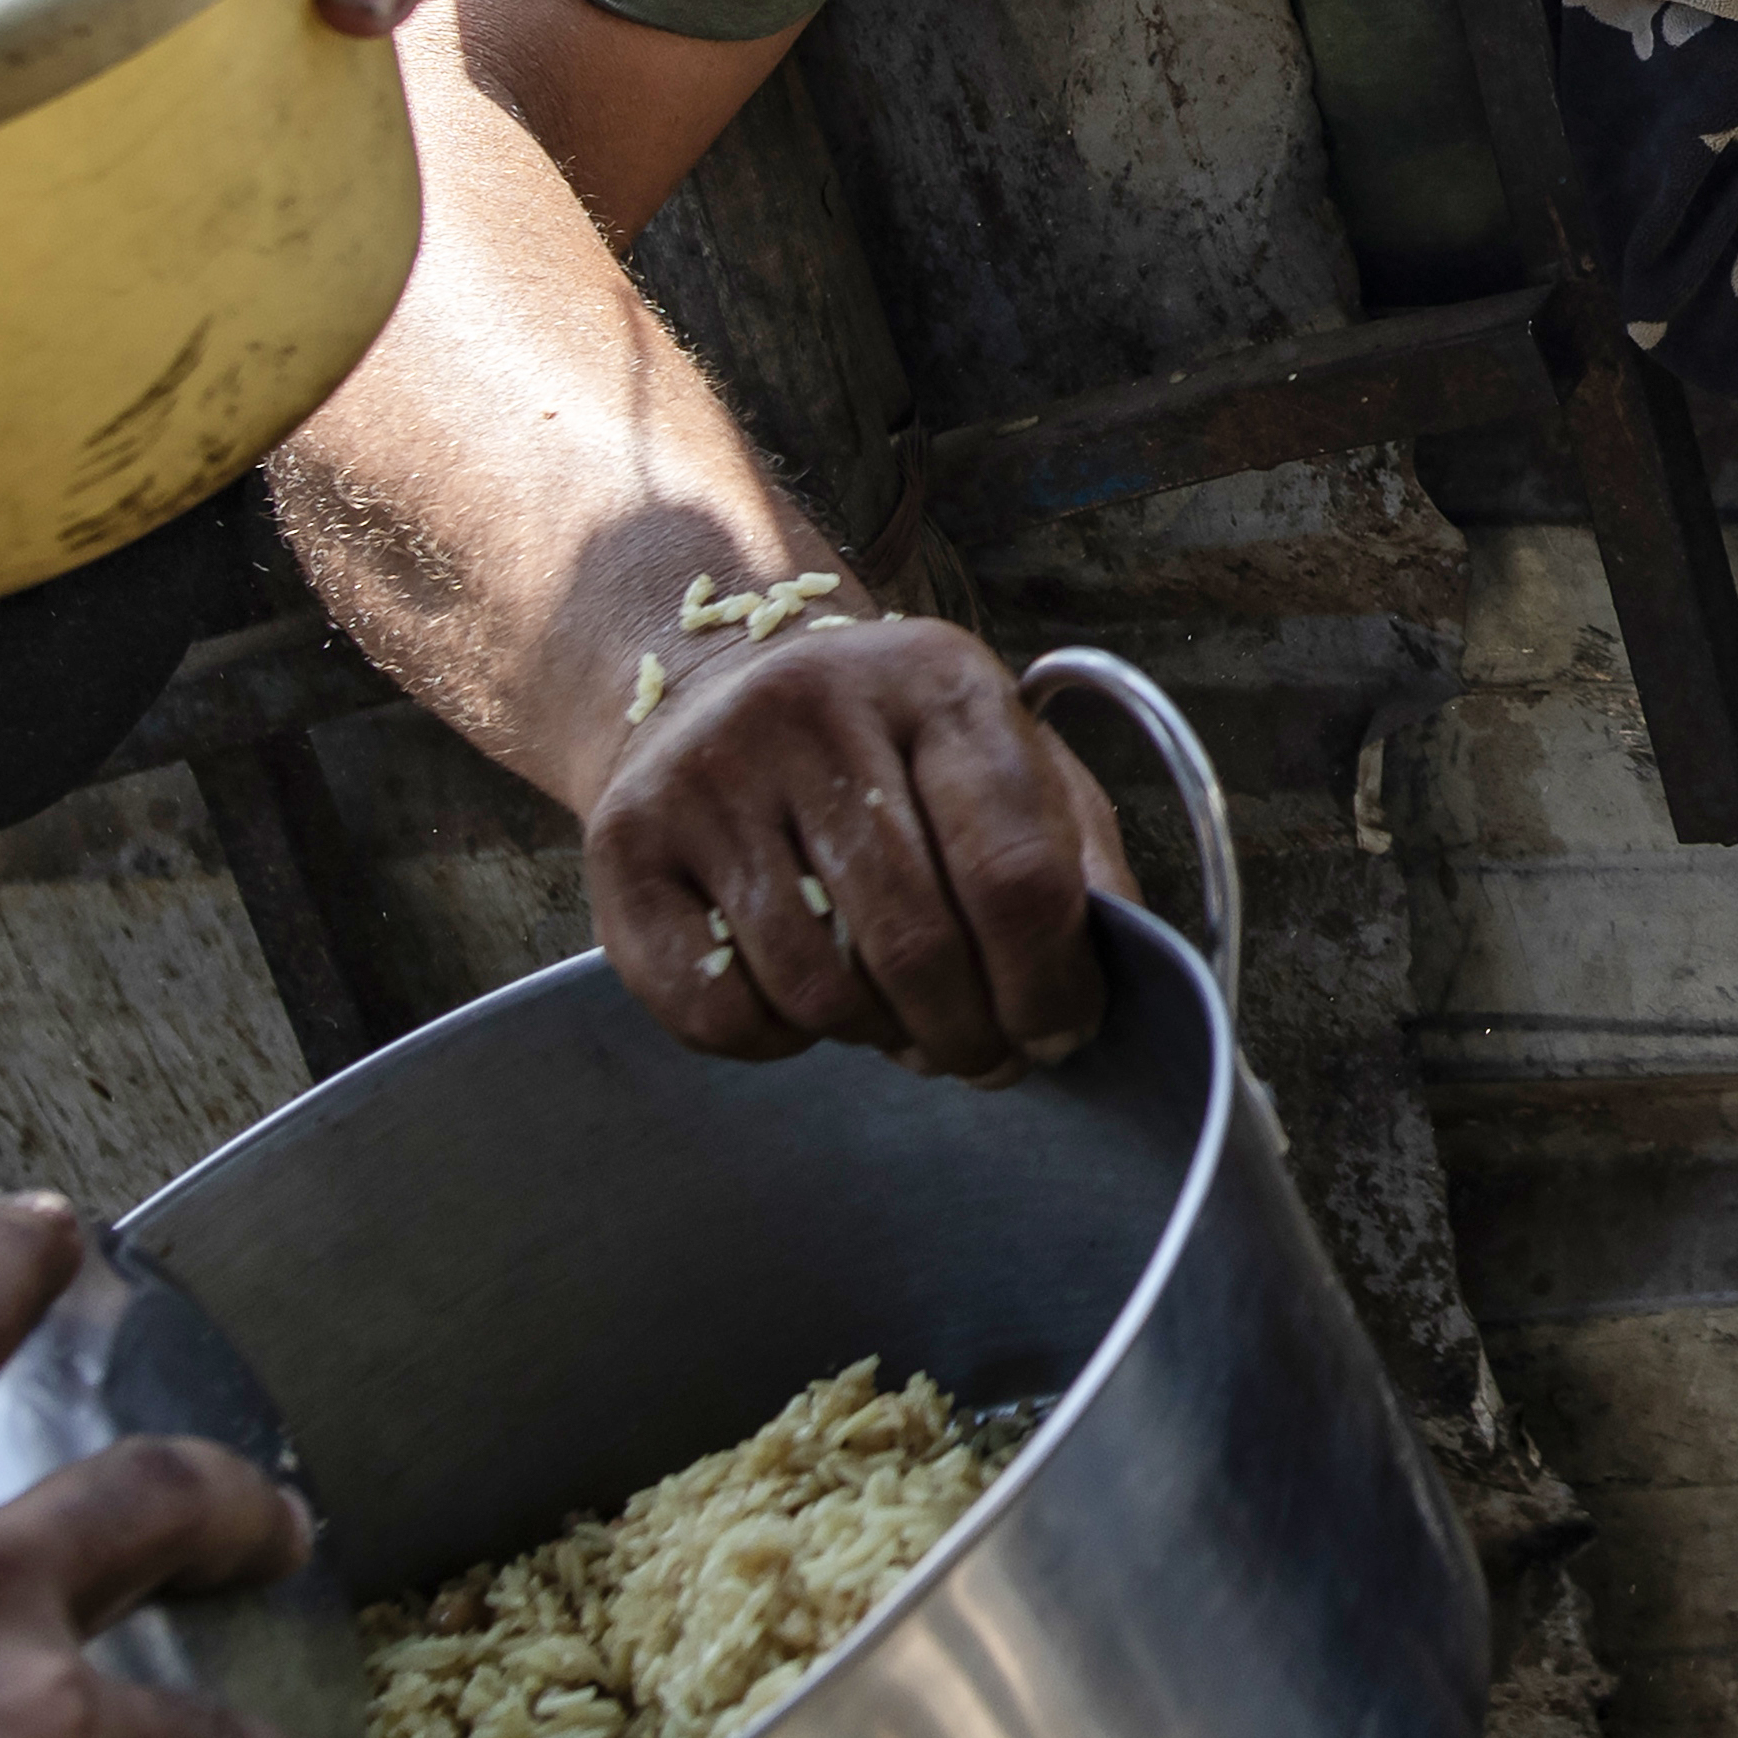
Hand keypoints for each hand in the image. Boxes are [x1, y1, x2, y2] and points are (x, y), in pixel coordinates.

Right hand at [578, 617, 1129, 1078]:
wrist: (718, 680)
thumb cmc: (896, 754)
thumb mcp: (1009, 762)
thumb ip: (1078, 861)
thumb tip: (1112, 980)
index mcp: (939, 681)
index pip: (1014, 871)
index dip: (1048, 984)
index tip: (1059, 1034)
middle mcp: (813, 708)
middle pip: (917, 943)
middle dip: (969, 1035)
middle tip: (983, 1057)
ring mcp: (708, 771)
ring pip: (818, 988)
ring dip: (876, 1037)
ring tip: (897, 1018)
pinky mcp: (624, 842)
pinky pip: (717, 1010)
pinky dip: (778, 1041)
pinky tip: (802, 1001)